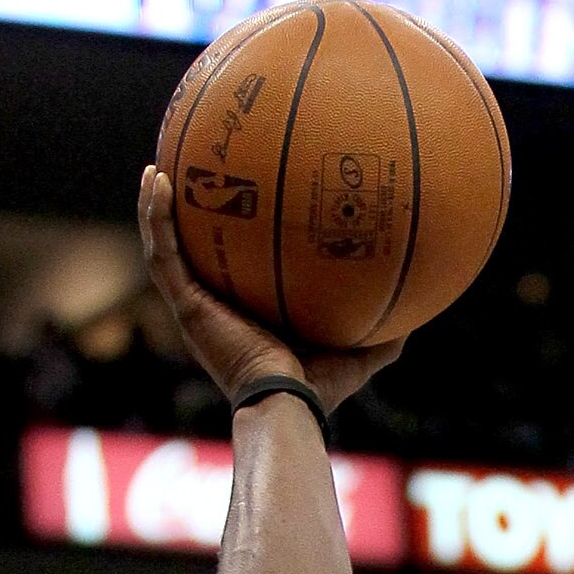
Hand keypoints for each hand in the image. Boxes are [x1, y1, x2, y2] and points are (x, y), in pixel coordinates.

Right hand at [139, 167, 403, 415]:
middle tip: (186, 176)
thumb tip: (418, 317)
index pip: (230, 273)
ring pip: (165, 248)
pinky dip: (156, 216)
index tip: (234, 205)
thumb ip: (382, 337)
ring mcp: (195, 308)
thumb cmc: (317, 390)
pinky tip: (158, 179)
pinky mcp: (186, 306)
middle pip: (193, 255)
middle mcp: (214, 311)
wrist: (285, 404)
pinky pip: (163, 252)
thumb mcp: (356, 355)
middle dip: (185, 218)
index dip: (227, 243)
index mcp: (242, 318)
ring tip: (156, 168)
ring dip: (157, 208)